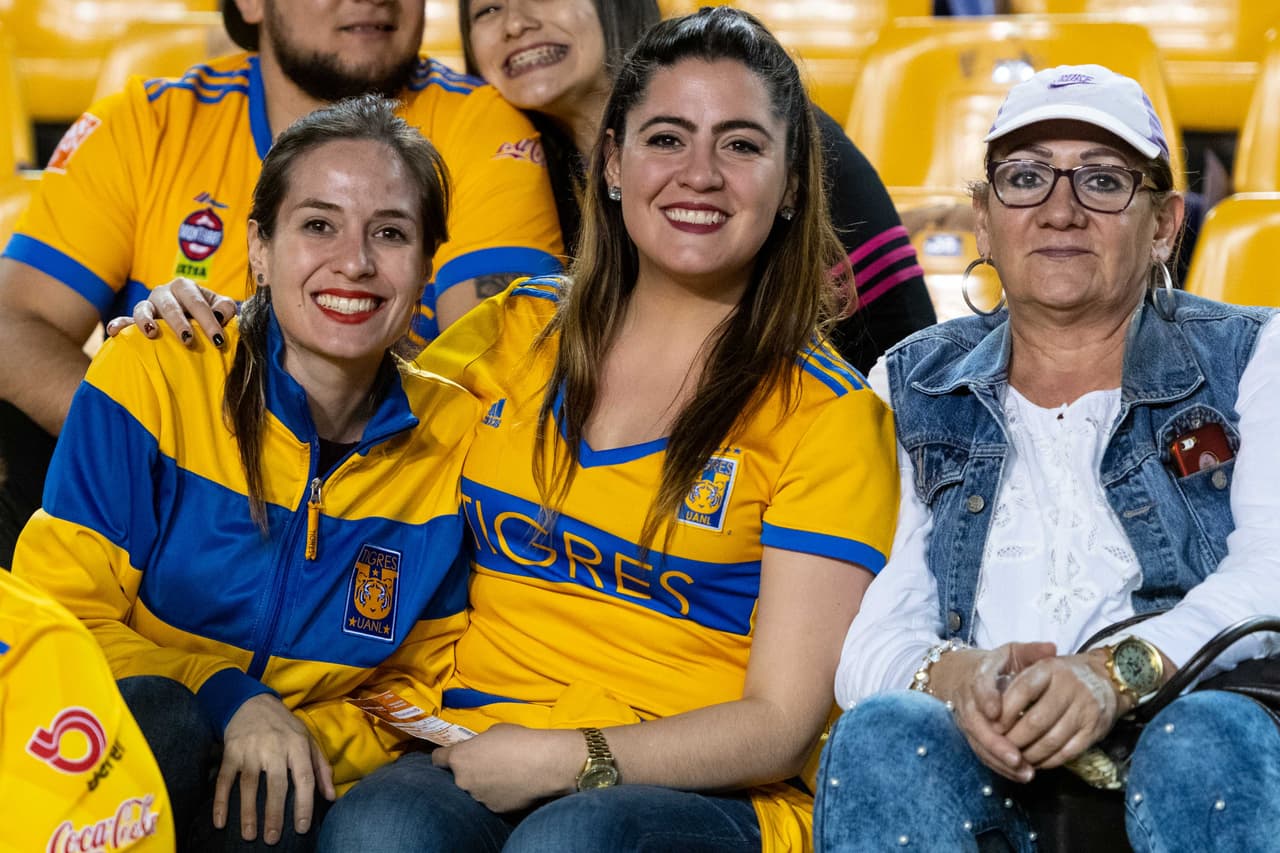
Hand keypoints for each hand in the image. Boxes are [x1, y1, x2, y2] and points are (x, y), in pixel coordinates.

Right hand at [104, 277, 235, 345]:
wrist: (192, 317)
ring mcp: (148, 305)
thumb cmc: (208, 313)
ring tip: (152, 333)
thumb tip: (221, 315)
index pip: (197, 302)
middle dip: (179, 322)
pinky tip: (114, 332)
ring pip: (143, 309)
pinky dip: (119, 325)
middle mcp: (164, 292)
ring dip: (146, 321)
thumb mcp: (221, 308)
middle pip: (170, 305)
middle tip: (188, 340)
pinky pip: (124, 320)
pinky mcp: (136, 318)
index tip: (217, 339)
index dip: (208, 320)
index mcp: (185, 287)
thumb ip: (225, 308)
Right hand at [214, 694, 335, 843]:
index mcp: (297, 745)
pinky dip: (220, 801)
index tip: (302, 828)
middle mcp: (274, 747)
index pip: (304, 778)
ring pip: (249, 785)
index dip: (304, 804)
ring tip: (249, 836)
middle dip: (275, 814)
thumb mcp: (308, 740)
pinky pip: (224, 780)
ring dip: (248, 813)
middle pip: (276, 785)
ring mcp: (250, 750)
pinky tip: (220, 822)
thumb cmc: (285, 727)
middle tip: (273, 839)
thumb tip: (331, 797)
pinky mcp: (230, 752)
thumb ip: (321, 768)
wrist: (252, 702)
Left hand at [431, 724, 582, 812]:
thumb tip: (481, 749)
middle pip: (458, 776)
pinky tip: (513, 786)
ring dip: (484, 784)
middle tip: (489, 764)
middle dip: (469, 771)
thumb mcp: (495, 731)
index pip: (438, 759)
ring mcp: (477, 797)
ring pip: (475, 790)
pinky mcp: (493, 809)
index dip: (445, 756)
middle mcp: (463, 780)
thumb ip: (480, 743)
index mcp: (460, 757)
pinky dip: (498, 795)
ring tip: (506, 775)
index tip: (452, 756)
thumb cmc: (519, 740)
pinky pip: (491, 800)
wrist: (543, 764)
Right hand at [929, 642, 1056, 781]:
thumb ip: (1032, 652)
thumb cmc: (998, 665)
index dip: (985, 698)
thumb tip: (1052, 649)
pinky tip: (1020, 775)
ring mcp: (968, 719)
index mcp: (980, 674)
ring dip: (999, 760)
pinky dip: (1000, 766)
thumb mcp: (1013, 653)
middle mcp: (969, 698)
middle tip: (1016, 757)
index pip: (978, 685)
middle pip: (975, 723)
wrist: (964, 675)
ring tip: (1024, 772)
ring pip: (977, 742)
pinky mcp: (971, 735)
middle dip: (995, 742)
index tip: (996, 712)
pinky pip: (982, 753)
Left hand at [998, 650, 1121, 769]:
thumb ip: (1018, 681)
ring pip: (1051, 740)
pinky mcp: (1095, 730)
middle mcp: (1070, 687)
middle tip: (1001, 747)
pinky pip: (1068, 752)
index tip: (992, 724)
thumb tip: (992, 708)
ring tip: (1016, 758)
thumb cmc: (1063, 675)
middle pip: (1035, 721)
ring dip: (1030, 754)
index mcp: (1050, 669)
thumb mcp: (1041, 665)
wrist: (1107, 679)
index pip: (1023, 690)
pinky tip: (1036, 761)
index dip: (1005, 711)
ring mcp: (1084, 710)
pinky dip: (1049, 760)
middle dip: (1014, 739)